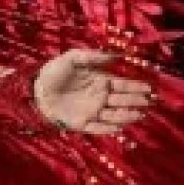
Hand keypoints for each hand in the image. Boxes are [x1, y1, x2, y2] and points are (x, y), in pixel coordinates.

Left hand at [34, 50, 153, 134]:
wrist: (35, 91)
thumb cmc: (54, 73)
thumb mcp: (71, 58)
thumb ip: (91, 56)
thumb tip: (114, 55)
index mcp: (100, 81)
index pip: (122, 85)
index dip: (136, 87)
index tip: (149, 88)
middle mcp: (99, 98)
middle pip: (122, 101)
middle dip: (136, 101)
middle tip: (147, 101)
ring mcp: (92, 112)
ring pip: (114, 116)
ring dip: (126, 116)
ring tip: (138, 114)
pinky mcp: (82, 124)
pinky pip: (98, 128)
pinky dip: (108, 129)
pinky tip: (119, 127)